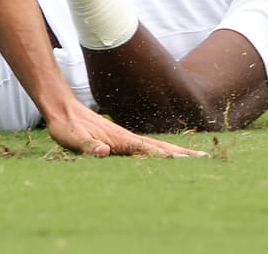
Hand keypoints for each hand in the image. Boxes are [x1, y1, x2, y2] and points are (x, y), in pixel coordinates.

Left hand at [44, 100, 207, 157]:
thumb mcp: (71, 138)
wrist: (62, 107)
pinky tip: (168, 156)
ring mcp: (125, 138)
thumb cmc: (65, 126)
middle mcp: (127, 138)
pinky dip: (162, 151)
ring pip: (155, 146)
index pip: (148, 149)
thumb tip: (103, 152)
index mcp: (119, 140)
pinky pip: (146, 147)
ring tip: (195, 158)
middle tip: (206, 159)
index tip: (187, 159)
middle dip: (181, 154)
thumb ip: (87, 145)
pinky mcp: (121, 139)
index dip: (167, 155)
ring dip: (175, 152)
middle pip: (160, 146)